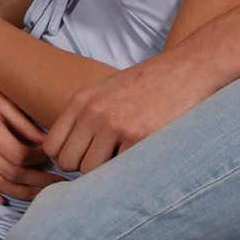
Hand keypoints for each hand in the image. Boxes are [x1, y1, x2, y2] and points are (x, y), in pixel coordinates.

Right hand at [0, 61, 56, 203]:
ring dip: (18, 191)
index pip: (19, 155)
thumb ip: (23, 123)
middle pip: (10, 172)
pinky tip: (1, 199)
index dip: (39, 160)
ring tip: (38, 194)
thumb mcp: (2, 98)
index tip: (51, 157)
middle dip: (36, 180)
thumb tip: (46, 142)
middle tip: (55, 183)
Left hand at [43, 43, 214, 171]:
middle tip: (106, 160)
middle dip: (84, 167)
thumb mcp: (107, 89)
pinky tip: (141, 153)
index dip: (66, 157)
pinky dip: (128, 167)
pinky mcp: (139, 137)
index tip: (84, 157)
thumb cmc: (149, 83)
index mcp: (82, 100)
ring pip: (90, 170)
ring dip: (106, 171)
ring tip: (124, 156)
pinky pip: (119, 169)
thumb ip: (85, 114)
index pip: (52, 146)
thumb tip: (66, 151)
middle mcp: (94, 112)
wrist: (187, 69)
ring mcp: (115, 125)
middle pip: (68, 162)